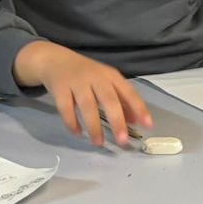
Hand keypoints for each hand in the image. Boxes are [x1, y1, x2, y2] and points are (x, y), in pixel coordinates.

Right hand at [14, 40, 152, 147]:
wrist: (54, 60)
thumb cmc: (86, 75)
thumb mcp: (105, 82)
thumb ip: (120, 100)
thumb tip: (134, 121)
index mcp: (111, 76)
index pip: (128, 92)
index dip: (139, 108)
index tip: (148, 125)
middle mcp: (95, 77)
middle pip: (109, 100)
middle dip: (117, 121)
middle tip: (123, 141)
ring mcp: (76, 82)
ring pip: (87, 106)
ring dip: (94, 127)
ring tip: (99, 143)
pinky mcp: (59, 88)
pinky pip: (66, 108)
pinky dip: (72, 123)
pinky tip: (78, 133)